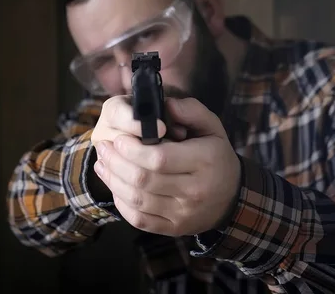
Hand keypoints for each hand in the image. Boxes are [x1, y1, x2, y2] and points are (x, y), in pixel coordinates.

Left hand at [93, 97, 241, 236]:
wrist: (232, 197)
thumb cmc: (216, 156)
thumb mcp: (212, 127)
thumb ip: (191, 111)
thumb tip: (166, 106)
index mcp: (204, 162)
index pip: (159, 158)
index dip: (132, 149)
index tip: (119, 138)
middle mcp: (195, 191)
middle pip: (143, 179)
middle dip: (116, 162)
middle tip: (103, 148)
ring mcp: (183, 213)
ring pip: (137, 200)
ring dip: (113, 181)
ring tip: (102, 164)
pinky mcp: (174, 228)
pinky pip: (140, 219)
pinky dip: (121, 203)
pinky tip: (114, 186)